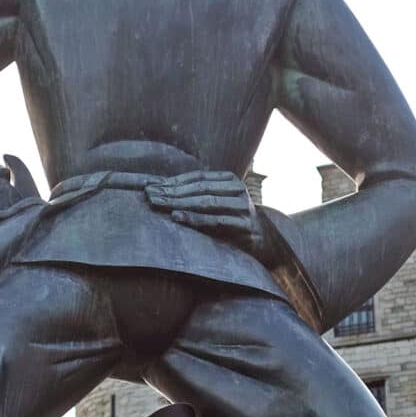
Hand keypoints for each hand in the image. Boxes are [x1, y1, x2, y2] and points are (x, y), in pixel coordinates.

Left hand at [145, 171, 268, 254]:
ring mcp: (242, 207)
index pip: (197, 177)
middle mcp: (237, 189)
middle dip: (171, 191)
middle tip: (149, 194)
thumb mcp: (220, 203)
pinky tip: (177, 217)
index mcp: (230, 180)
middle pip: (199, 188)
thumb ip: (200, 195)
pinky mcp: (244, 226)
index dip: (173, 181)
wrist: (266, 239)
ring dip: (180, 202)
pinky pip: (215, 221)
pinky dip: (195, 219)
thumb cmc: (234, 220)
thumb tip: (162, 190)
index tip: (150, 185)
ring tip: (159, 203)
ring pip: (206, 202)